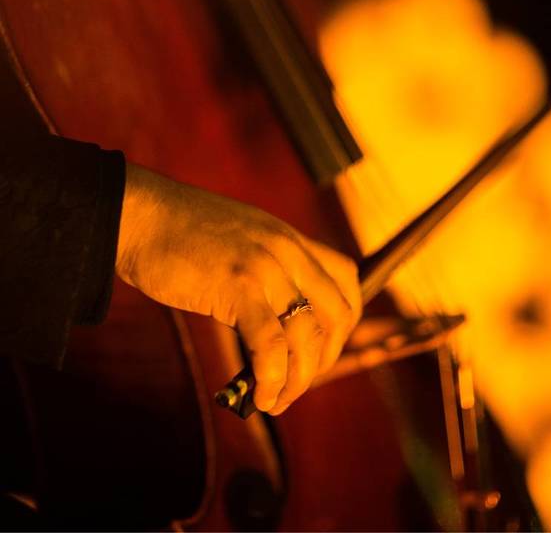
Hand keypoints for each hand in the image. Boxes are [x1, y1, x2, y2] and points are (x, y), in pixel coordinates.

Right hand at [115, 164, 361, 414]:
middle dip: (324, 359)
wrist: (138, 214)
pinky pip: (271, 344)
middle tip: (298, 384)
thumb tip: (275, 325)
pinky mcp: (238, 287)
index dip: (343, 324)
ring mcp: (266, 268)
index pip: (347, 281)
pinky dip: (272, 377)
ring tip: (276, 400)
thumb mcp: (242, 241)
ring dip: (298, 379)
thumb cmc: (178, 233)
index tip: (321, 351)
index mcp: (292, 239)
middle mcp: (288, 251)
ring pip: (307, 335)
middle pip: (336, 315)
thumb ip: (267, 271)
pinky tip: (262, 395)